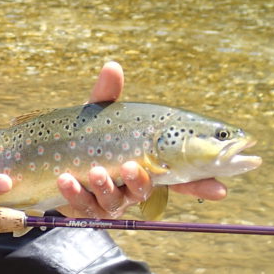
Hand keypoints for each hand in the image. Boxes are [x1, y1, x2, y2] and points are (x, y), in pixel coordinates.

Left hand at [56, 61, 226, 217]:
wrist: (53, 157)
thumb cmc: (87, 134)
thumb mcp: (96, 113)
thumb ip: (107, 94)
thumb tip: (112, 66)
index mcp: (148, 162)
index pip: (181, 176)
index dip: (201, 184)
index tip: (220, 189)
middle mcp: (133, 183)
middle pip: (147, 190)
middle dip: (141, 182)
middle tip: (131, 167)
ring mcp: (111, 198)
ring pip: (115, 200)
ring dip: (105, 186)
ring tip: (95, 171)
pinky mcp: (86, 207)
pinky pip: (83, 205)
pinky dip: (75, 193)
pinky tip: (65, 179)